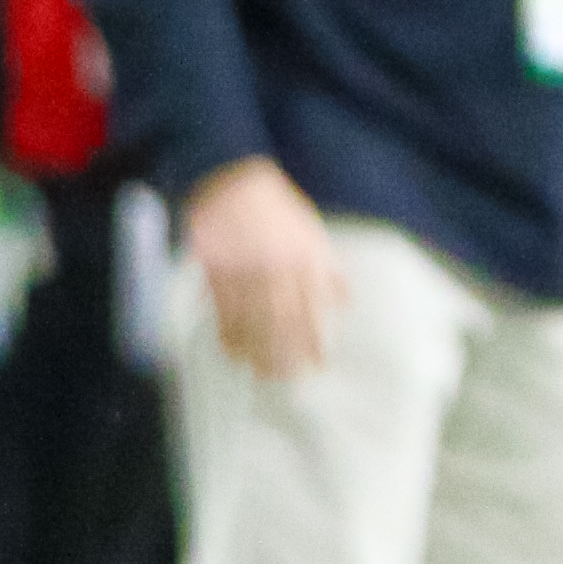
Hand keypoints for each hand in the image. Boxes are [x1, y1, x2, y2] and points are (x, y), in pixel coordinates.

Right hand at [183, 155, 344, 382]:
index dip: (313, 340)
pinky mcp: (218, 272)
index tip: (316, 364)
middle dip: (284, 353)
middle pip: (280, 322)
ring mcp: (244, 273)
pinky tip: (231, 351)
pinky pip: (223, 310)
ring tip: (260, 372)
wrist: (234, 185)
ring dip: (255, 350)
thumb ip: (327, 268)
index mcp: (301, 261)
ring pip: (251, 320)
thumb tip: (345, 301)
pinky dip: (226, 332)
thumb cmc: (278, 209)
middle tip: (285, 378)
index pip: (310, 310)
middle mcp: (275, 271)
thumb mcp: (312, 233)